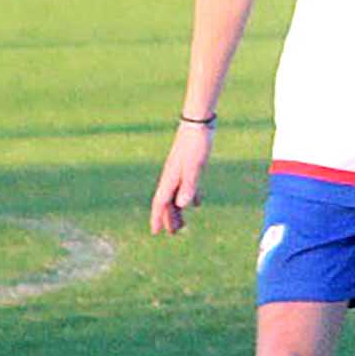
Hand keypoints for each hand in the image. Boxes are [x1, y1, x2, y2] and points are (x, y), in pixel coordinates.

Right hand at [151, 120, 214, 234]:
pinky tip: (196, 204)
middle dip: (169, 218)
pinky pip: (187, 186)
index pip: (161, 202)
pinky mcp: (189, 165)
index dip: (158, 217)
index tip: (155, 231)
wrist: (198, 121)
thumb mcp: (195, 166)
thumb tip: (182, 205)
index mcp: (171, 177)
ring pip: (176, 195)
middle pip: (167, 201)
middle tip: (173, 234)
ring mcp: (179, 170)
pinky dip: (190, 197)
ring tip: (183, 224)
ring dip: (178, 210)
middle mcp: (172, 175)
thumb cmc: (196, 143)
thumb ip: (189, 186)